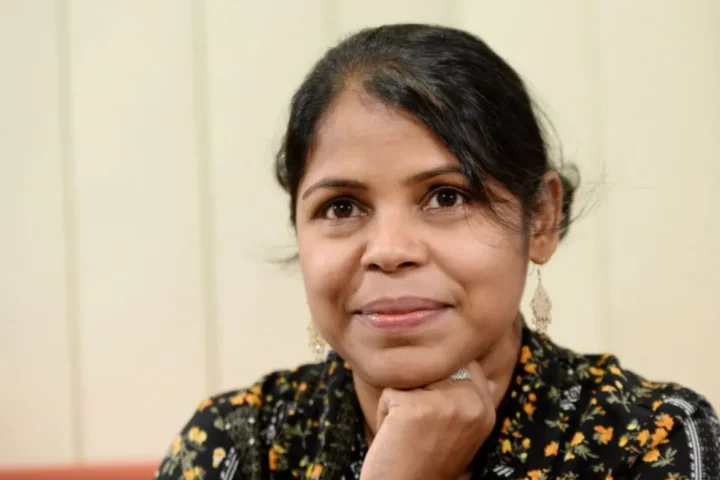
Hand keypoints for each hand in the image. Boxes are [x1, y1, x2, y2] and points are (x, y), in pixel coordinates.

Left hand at [359, 361, 495, 479]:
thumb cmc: (427, 463)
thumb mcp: (462, 433)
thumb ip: (470, 403)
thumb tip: (488, 380)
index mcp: (486, 409)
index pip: (464, 365)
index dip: (441, 383)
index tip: (434, 419)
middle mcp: (472, 403)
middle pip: (434, 368)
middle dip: (420, 392)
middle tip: (421, 430)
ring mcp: (446, 403)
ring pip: (411, 378)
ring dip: (401, 402)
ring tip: (408, 433)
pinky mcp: (415, 406)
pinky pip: (389, 393)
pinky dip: (384, 414)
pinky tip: (396, 438)